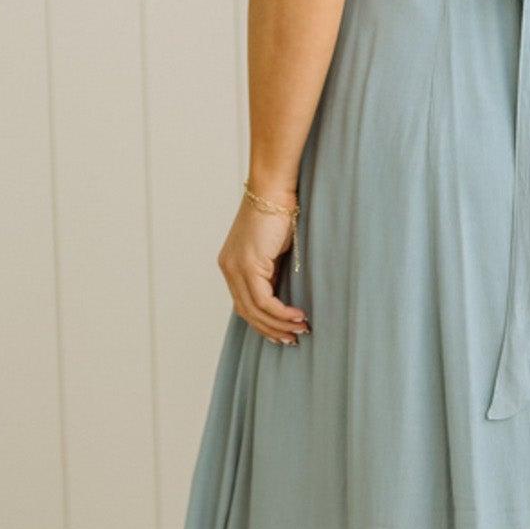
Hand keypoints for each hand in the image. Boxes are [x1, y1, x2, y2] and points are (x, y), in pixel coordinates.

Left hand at [217, 197, 309, 344]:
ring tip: (301, 330)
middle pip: (246, 312)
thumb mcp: (274, 249)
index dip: (263, 322)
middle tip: (293, 338)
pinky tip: (298, 316)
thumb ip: (273, 270)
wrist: (275, 189)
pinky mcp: (248, 265)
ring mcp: (236, 268)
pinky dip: (281, 313)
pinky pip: (264, 301)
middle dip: (271, 329)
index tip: (282, 332)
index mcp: (232, 264)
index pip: (244, 303)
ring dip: (279, 325)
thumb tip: (284, 293)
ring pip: (255, 310)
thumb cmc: (280, 212)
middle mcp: (229, 268)